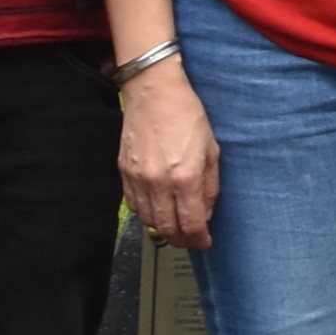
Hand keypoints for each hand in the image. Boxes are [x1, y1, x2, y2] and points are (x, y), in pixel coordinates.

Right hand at [120, 59, 220, 249]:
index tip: (204, 242)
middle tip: (190, 241)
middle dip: (180, 240)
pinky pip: (133, 205)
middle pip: (167, 228)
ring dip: (163, 229)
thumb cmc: (186, 114)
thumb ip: (210, 184)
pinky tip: (156, 210)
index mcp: (185, 177)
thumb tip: (206, 211)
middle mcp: (159, 183)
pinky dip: (145, 213)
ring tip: (175, 227)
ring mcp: (138, 179)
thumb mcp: (212, 148)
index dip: (199, 239)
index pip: (191, 223)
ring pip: (148, 219)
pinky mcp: (124, 172)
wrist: (153, 92)